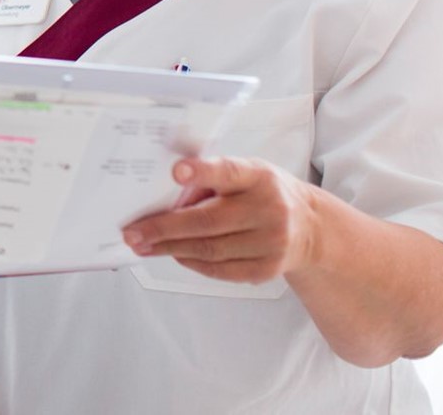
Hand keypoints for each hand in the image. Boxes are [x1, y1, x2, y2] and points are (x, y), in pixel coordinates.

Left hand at [123, 156, 318, 282]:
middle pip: (208, 221)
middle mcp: (269, 210)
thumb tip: (166, 196)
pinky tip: (174, 254)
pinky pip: (220, 270)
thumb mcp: (246, 172)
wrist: (309, 227)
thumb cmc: (264, 193)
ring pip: (210, 250)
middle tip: (133, 232)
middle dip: (163, 228)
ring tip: (143, 245)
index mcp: (259, 177)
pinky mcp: (267, 269)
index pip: (228, 172)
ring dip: (170, 248)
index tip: (176, 171)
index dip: (202, 171)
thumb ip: (213, 179)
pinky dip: (192, 262)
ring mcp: (271, 243)